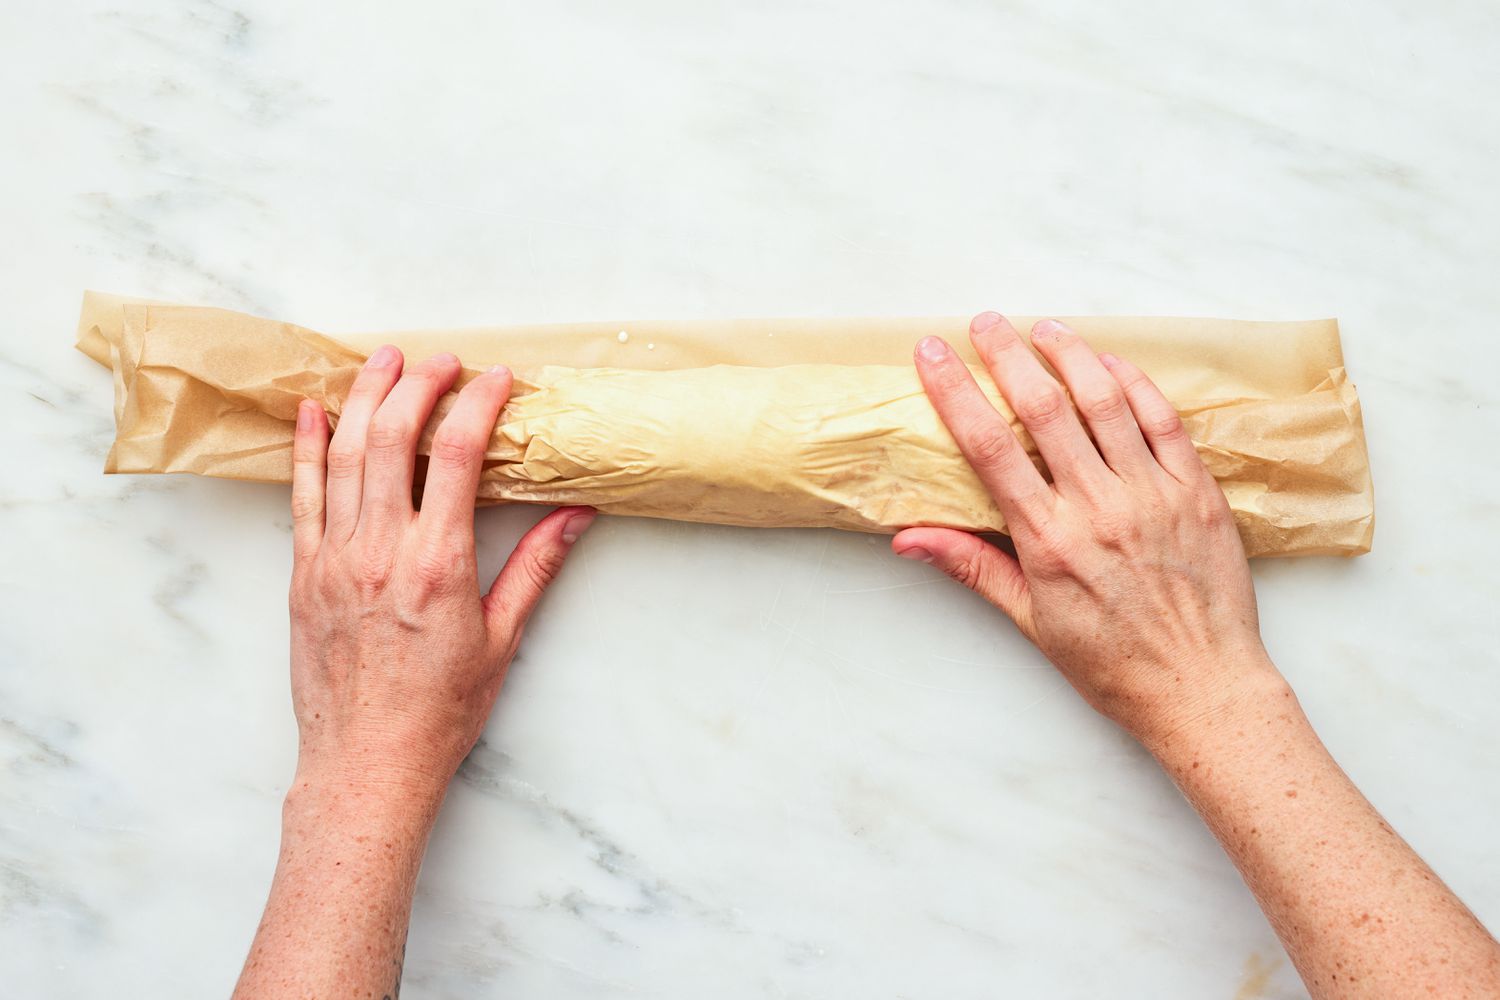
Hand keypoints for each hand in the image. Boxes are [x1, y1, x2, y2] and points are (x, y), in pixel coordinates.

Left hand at [287, 346, 595, 800]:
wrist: (367, 763)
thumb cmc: (439, 712)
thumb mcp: (503, 640)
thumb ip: (535, 567)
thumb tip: (576, 515)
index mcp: (437, 563)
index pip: (457, 455)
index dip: (479, 404)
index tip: (498, 379)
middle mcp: (380, 550)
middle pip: (392, 437)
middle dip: (419, 384)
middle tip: (443, 360)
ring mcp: (333, 558)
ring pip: (342, 454)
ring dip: (364, 397)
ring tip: (385, 361)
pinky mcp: (303, 574)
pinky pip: (301, 495)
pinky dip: (305, 446)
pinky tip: (312, 410)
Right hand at [895, 312, 1278, 744]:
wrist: (1202, 689)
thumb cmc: (1112, 664)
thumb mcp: (1030, 622)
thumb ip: (972, 568)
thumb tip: (907, 539)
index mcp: (1050, 539)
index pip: (990, 448)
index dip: (955, 393)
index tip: (932, 354)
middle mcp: (1100, 507)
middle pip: (1044, 409)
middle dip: (1008, 355)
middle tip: (984, 322)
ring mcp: (1154, 494)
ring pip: (1106, 402)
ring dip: (1071, 355)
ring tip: (1044, 327)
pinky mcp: (1198, 492)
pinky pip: (1164, 421)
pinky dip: (1135, 384)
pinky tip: (1112, 363)